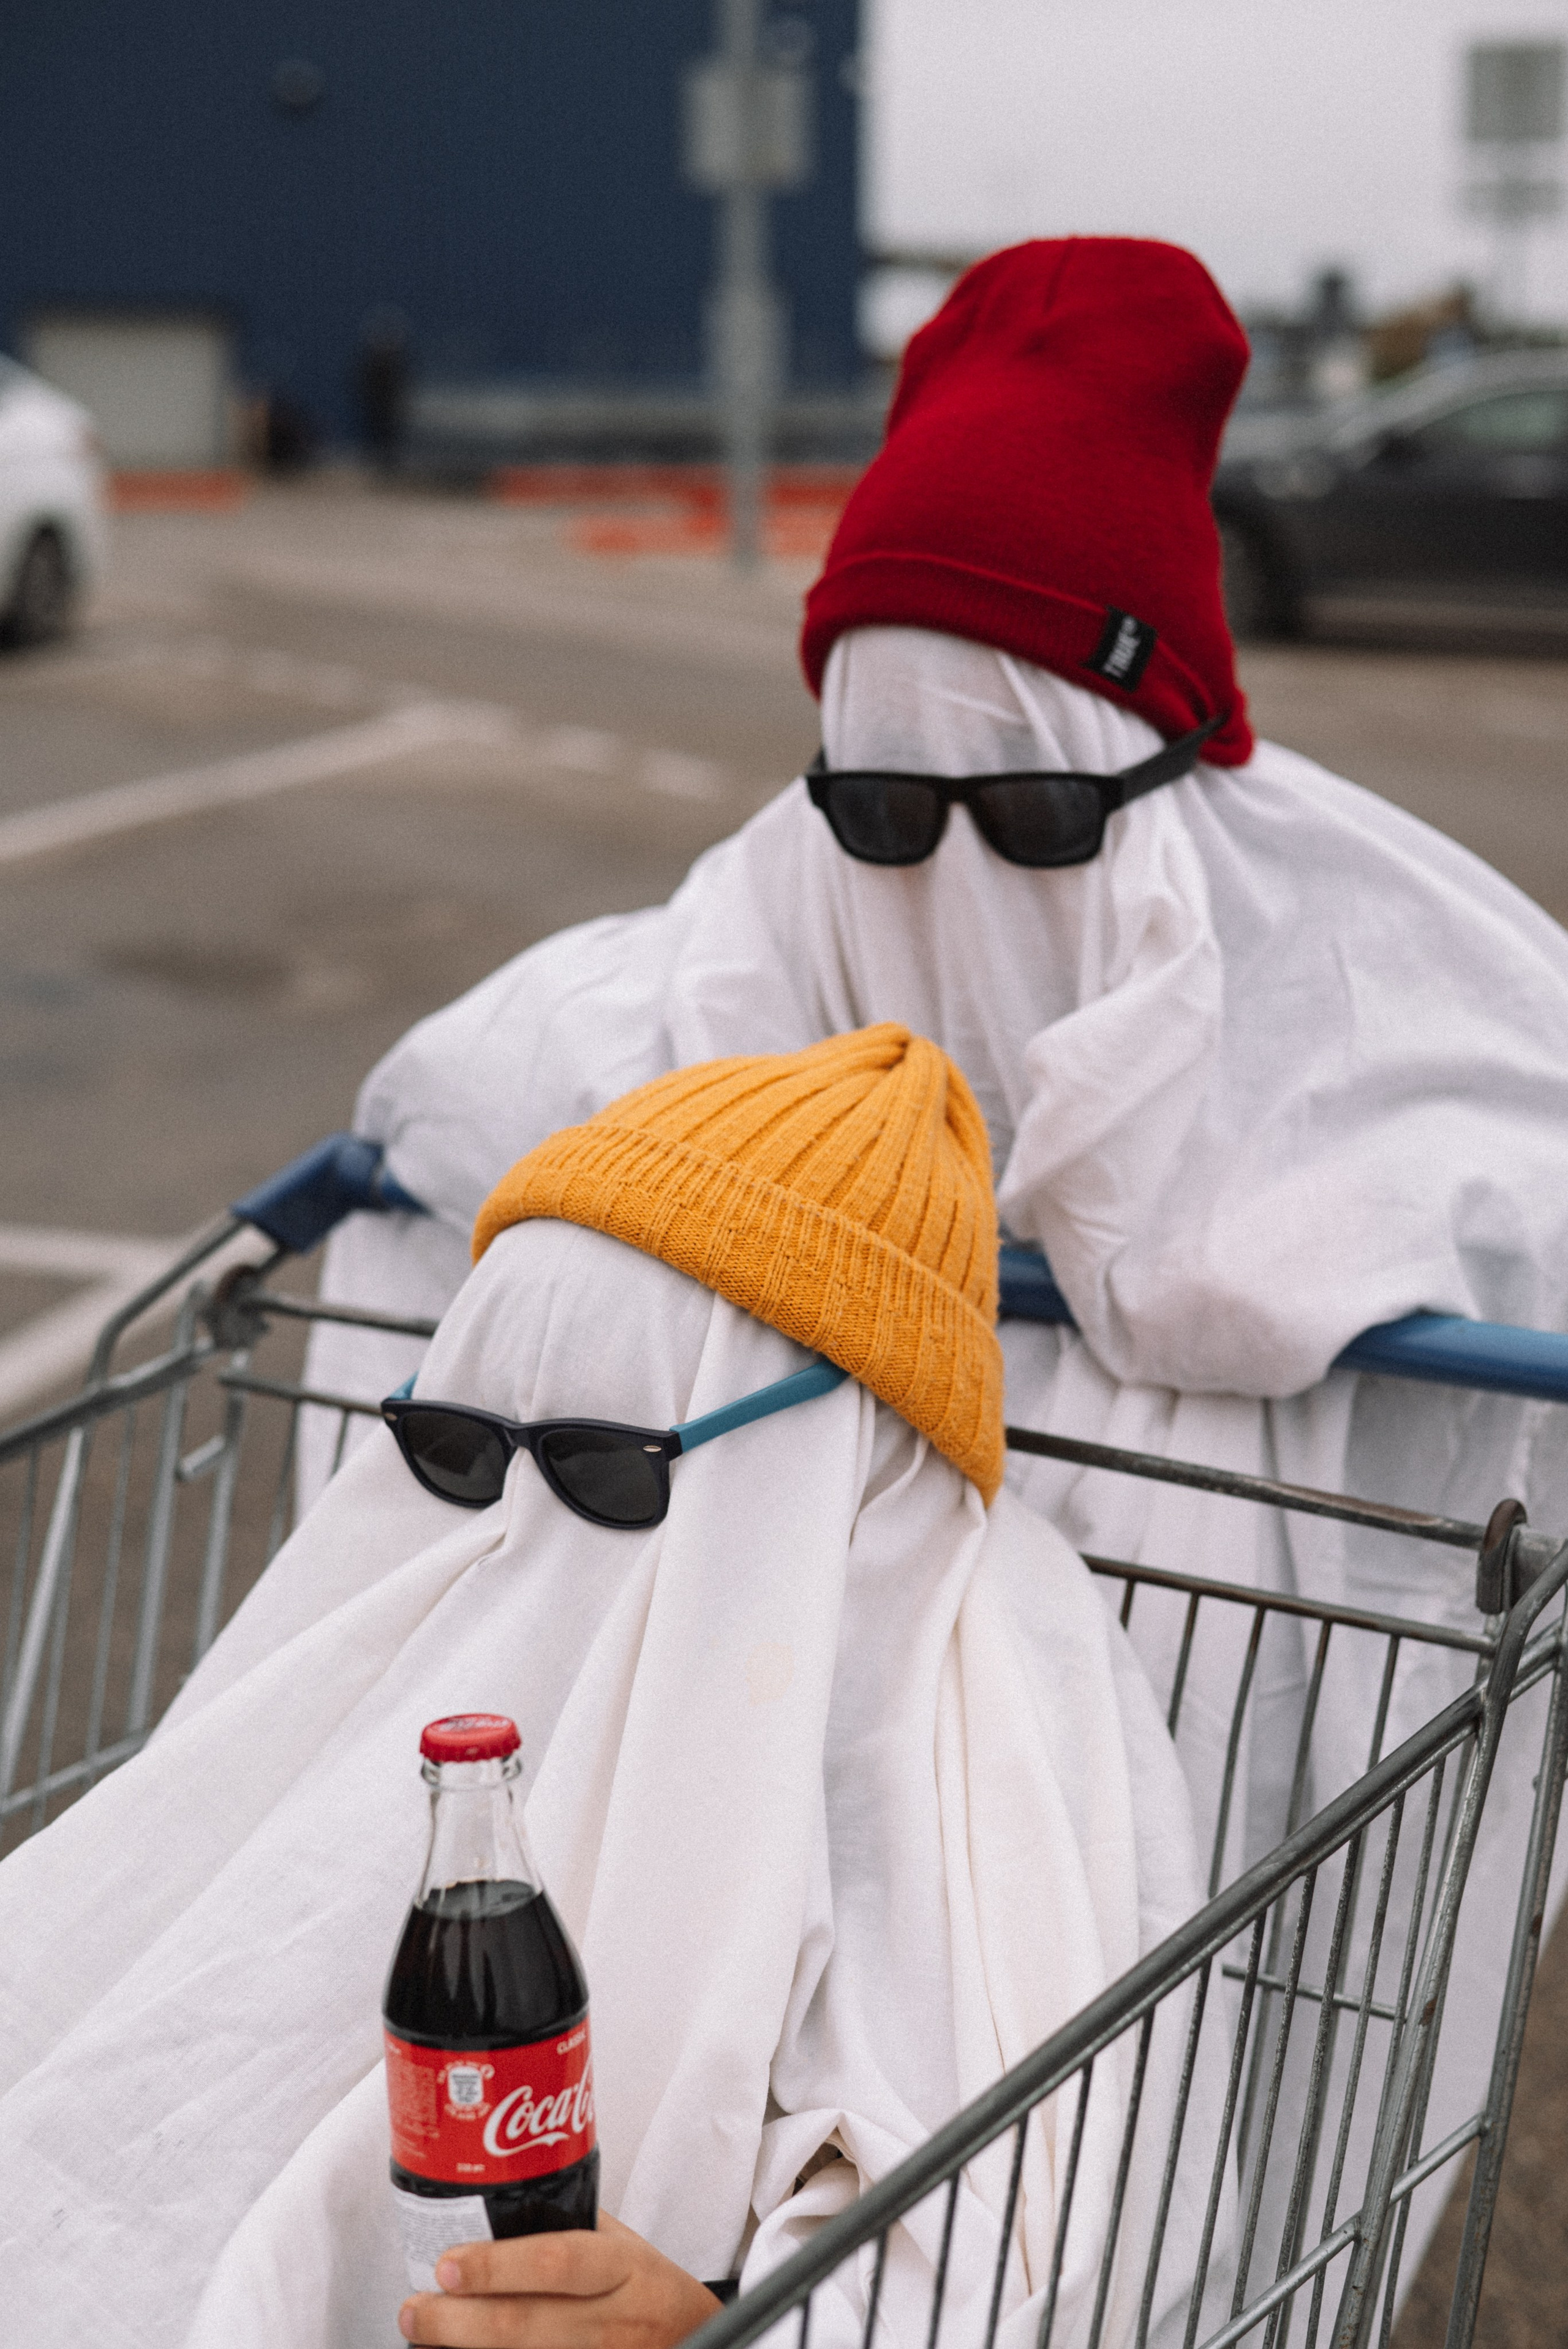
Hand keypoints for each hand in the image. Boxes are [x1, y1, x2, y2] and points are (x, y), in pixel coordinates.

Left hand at [398, 2210, 723, 2348]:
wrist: (693, 2337)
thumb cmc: (646, 2286)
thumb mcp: (621, 2244)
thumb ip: (568, 2226)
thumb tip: (494, 2194)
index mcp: (621, 2268)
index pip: (557, 2262)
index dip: (498, 2266)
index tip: (447, 2264)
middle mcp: (611, 2321)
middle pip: (524, 2326)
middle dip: (456, 2322)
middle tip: (414, 2309)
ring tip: (423, 2334)